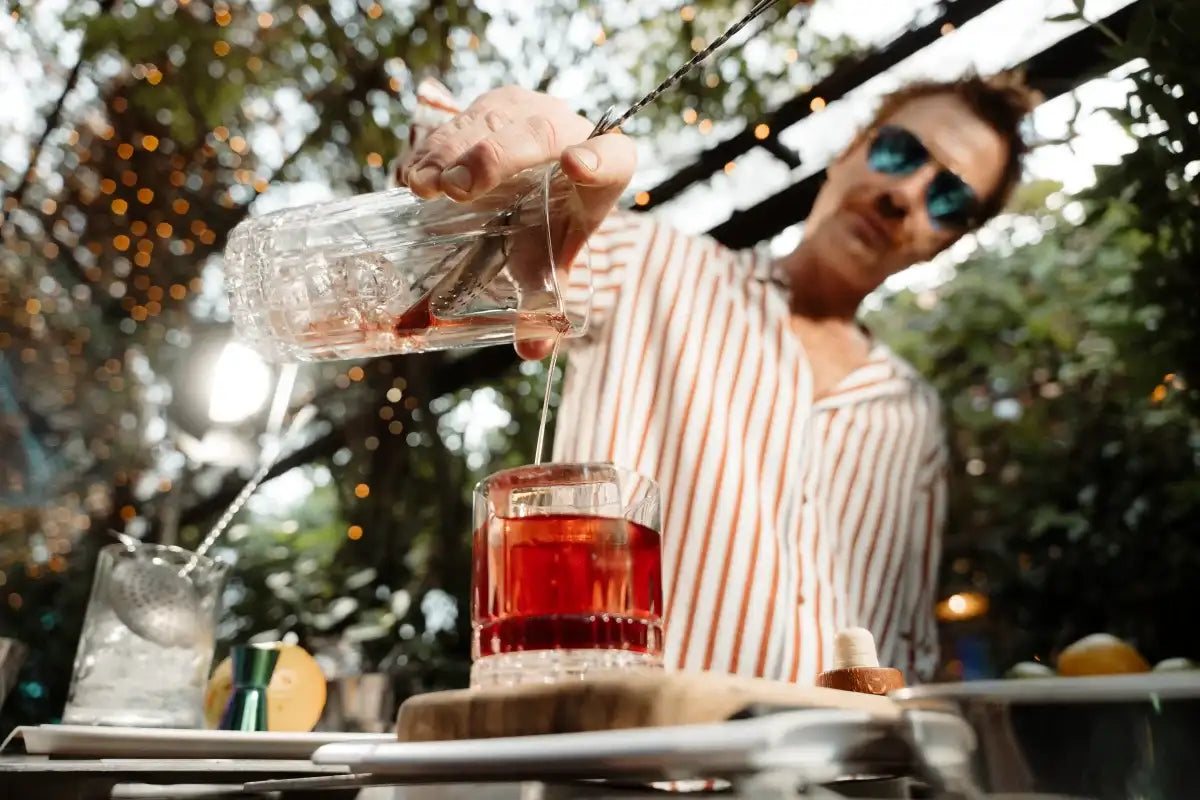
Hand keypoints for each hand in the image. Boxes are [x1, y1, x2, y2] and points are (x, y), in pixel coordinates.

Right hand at [397, 87, 636, 359]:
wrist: (540, 173)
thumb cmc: (553, 220)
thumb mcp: (553, 256)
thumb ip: (544, 298)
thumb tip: (532, 350)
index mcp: (606, 170)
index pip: (613, 157)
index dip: (598, 159)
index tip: (577, 165)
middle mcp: (569, 131)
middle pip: (540, 132)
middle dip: (497, 158)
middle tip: (459, 189)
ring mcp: (528, 111)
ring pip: (493, 120)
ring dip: (454, 151)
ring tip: (426, 186)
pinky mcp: (492, 106)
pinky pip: (461, 118)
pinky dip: (433, 147)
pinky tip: (412, 175)